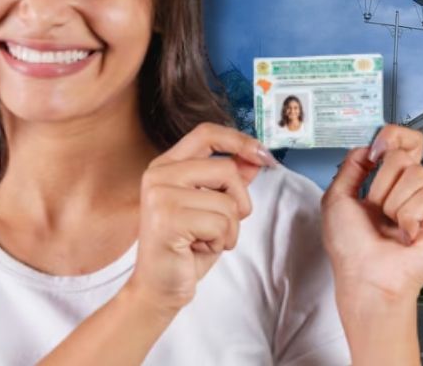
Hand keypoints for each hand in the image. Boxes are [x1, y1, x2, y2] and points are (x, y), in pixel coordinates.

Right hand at [123, 122, 277, 315]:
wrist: (159, 288)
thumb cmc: (186, 248)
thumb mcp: (213, 208)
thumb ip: (230, 181)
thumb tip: (255, 157)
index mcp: (167, 165)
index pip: (207, 133)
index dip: (239, 140)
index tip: (263, 155)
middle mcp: (159, 174)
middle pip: (226, 169)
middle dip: (238, 202)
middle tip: (220, 226)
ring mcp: (160, 195)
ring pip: (227, 201)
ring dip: (228, 229)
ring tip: (204, 240)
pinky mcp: (167, 218)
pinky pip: (220, 224)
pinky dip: (220, 242)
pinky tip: (198, 249)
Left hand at [321, 125, 422, 302]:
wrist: (364, 277)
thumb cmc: (351, 249)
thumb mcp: (337, 198)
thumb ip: (351, 166)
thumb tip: (368, 146)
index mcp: (392, 184)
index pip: (407, 142)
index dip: (394, 137)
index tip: (376, 152)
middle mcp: (415, 191)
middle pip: (404, 156)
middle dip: (381, 184)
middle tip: (378, 210)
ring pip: (416, 174)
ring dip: (393, 203)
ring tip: (393, 225)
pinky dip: (410, 216)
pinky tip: (408, 234)